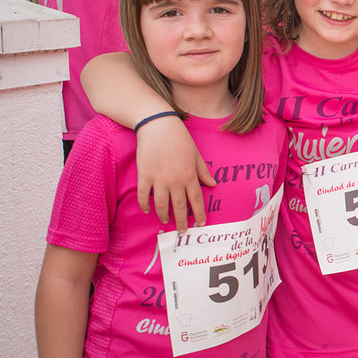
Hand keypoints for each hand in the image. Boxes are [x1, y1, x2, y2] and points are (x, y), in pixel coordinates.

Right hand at [135, 116, 214, 230]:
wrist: (158, 126)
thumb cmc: (180, 139)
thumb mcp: (196, 154)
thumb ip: (203, 171)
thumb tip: (213, 185)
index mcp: (190, 176)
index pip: (196, 200)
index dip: (199, 214)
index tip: (201, 223)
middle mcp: (175, 181)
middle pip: (179, 207)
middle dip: (182, 221)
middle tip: (182, 231)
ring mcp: (159, 179)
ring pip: (161, 204)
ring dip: (163, 215)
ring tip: (165, 221)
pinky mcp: (144, 175)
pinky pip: (144, 195)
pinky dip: (145, 205)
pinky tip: (148, 210)